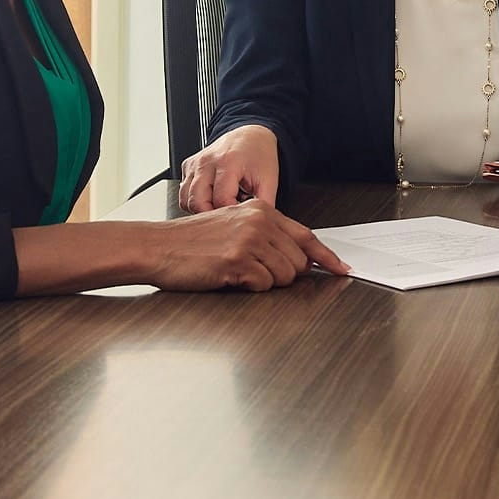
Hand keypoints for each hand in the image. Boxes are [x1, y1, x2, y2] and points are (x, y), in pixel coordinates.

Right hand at [144, 199, 347, 291]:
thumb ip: (266, 236)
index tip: (341, 268)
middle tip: (255, 273)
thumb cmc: (191, 242)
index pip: (306, 236)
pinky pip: (263, 285)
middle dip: (283, 275)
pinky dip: (250, 287)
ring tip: (239, 273)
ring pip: (284, 276)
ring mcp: (249, 240)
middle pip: (299, 262)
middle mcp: (259, 222)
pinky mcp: (237, 260)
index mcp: (261, 210)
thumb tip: (298, 259)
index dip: (326, 256)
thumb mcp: (233, 227)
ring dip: (265, 283)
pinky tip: (230, 277)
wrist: (157, 247)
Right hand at [180, 124, 279, 211]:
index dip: (231, 214)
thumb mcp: (269, 180)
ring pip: (185, 200)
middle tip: (228, 217)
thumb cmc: (259, 155)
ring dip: (200, 209)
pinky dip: (194, 200)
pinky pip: (183, 192)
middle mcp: (206, 162)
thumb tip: (260, 228)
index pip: (220, 200)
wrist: (250, 135)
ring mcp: (194, 164)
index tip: (241, 216)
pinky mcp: (188, 166)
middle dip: (212, 215)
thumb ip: (264, 204)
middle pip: (197, 202)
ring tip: (220, 207)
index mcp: (228, 162)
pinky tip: (211, 198)